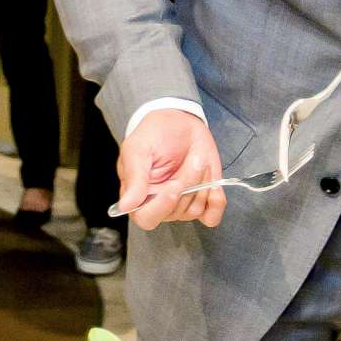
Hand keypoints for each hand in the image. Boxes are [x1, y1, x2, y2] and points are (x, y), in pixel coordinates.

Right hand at [114, 108, 224, 230]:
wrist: (181, 122)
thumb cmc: (154, 134)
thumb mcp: (138, 148)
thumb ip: (134, 177)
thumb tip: (125, 206)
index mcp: (138, 196)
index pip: (147, 218)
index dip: (162, 206)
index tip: (174, 186)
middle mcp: (160, 205)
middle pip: (176, 211)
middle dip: (188, 183)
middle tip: (193, 158)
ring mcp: (182, 205)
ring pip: (195, 210)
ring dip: (203, 184)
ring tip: (197, 159)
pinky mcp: (202, 201)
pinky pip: (211, 217)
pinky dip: (216, 203)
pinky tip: (214, 184)